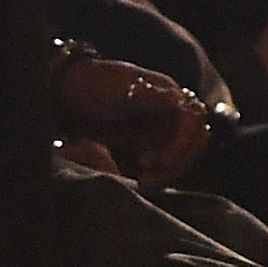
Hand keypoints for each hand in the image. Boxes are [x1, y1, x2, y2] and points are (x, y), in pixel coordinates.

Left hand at [50, 48, 207, 184]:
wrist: (72, 94)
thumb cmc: (95, 85)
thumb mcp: (117, 89)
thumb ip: (145, 96)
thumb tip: (176, 98)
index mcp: (169, 95)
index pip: (193, 120)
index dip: (181, 143)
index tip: (157, 161)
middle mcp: (172, 113)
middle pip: (195, 140)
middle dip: (177, 161)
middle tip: (149, 176)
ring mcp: (162, 129)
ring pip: (183, 154)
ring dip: (170, 171)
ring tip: (144, 181)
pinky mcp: (151, 145)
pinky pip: (166, 163)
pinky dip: (159, 174)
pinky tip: (140, 180)